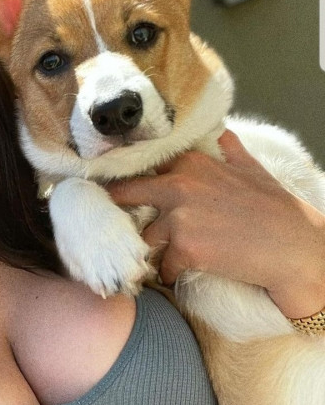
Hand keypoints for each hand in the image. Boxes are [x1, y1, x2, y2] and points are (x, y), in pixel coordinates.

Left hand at [107, 130, 324, 318]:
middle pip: (127, 194)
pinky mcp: (185, 249)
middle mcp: (179, 186)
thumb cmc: (274, 207)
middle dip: (118, 207)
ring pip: (146, 237)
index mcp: (190, 163)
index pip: (144, 166)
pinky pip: (164, 266)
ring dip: (154, 248)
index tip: (119, 187)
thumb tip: (219, 131)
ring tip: (165, 254)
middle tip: (112, 219)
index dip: (131, 179)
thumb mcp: (251, 167)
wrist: (293, 247)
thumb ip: (228, 148)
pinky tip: (180, 273)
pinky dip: (170, 272)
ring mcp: (179, 219)